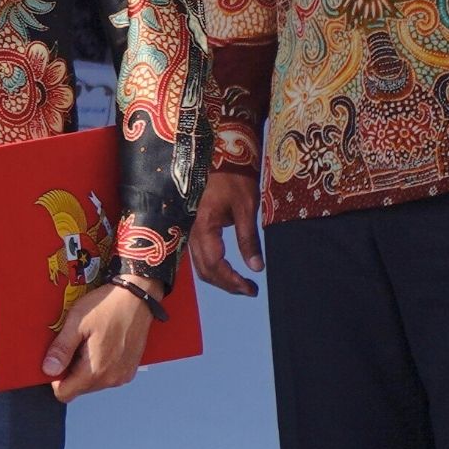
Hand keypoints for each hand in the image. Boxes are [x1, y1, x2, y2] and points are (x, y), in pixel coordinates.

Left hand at [45, 277, 154, 399]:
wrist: (139, 296)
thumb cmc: (108, 306)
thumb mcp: (77, 323)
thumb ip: (61, 350)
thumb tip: (48, 370)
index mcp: (95, 371)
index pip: (64, 393)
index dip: (55, 379)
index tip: (57, 360)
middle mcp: (111, 379)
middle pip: (78, 388)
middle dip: (71, 372)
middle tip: (76, 345)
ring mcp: (122, 376)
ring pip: (92, 383)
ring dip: (86, 369)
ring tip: (90, 343)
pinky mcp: (130, 370)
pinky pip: (107, 376)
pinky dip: (100, 366)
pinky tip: (103, 345)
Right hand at [187, 163, 264, 295]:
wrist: (222, 158)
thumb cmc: (235, 179)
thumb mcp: (246, 208)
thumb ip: (248, 239)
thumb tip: (257, 267)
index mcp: (204, 228)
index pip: (215, 265)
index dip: (232, 281)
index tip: (251, 289)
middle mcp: (193, 234)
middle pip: (206, 271)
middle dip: (227, 284)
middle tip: (250, 290)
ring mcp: (192, 233)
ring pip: (202, 267)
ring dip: (221, 279)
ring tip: (242, 284)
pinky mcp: (196, 231)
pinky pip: (201, 258)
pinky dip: (216, 269)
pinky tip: (230, 271)